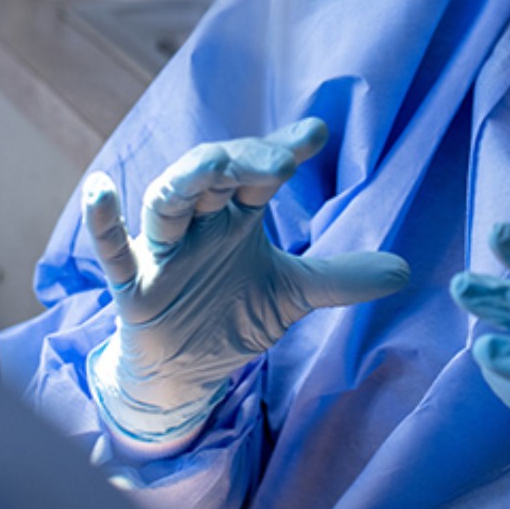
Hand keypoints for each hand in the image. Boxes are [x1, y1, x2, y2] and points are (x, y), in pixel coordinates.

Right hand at [84, 118, 408, 446]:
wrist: (183, 375)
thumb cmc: (227, 315)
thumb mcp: (291, 295)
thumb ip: (340, 277)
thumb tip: (407, 269)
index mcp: (235, 216)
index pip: (260, 172)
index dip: (283, 148)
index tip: (316, 132)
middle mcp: (198, 222)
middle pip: (215, 175)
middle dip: (245, 161)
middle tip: (283, 160)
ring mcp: (163, 251)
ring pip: (167, 200)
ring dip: (188, 178)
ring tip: (215, 161)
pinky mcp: (134, 284)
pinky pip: (114, 248)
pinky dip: (105, 220)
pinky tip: (102, 188)